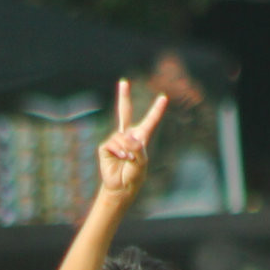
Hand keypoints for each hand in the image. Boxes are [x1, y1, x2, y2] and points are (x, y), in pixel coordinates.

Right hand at [97, 79, 167, 201]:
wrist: (121, 187)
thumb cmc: (134, 175)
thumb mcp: (141, 162)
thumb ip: (137, 148)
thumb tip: (127, 137)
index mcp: (140, 137)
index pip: (149, 121)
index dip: (156, 110)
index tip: (164, 98)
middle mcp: (127, 135)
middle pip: (125, 112)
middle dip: (123, 97)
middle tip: (124, 82)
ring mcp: (116, 140)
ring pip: (121, 136)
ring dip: (126, 149)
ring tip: (128, 160)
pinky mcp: (106, 147)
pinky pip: (113, 143)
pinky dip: (118, 151)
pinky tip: (121, 158)